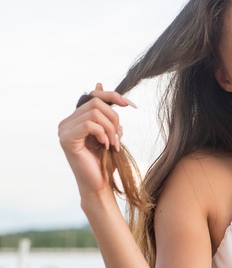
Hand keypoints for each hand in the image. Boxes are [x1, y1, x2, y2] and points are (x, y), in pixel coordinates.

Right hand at [58, 83, 134, 200]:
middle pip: (96, 101)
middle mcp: (67, 122)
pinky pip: (89, 124)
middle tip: (118, 137)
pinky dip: (103, 133)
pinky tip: (106, 145)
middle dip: (114, 117)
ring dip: (110, 128)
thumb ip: (106, 112)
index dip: (113, 96)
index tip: (131, 105)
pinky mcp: (66, 139)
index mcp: (76, 118)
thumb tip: (98, 84)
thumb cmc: (105, 160)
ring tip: (113, 144)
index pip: (93, 95)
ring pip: (94, 112)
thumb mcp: (110, 131)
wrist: (100, 184)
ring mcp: (64, 130)